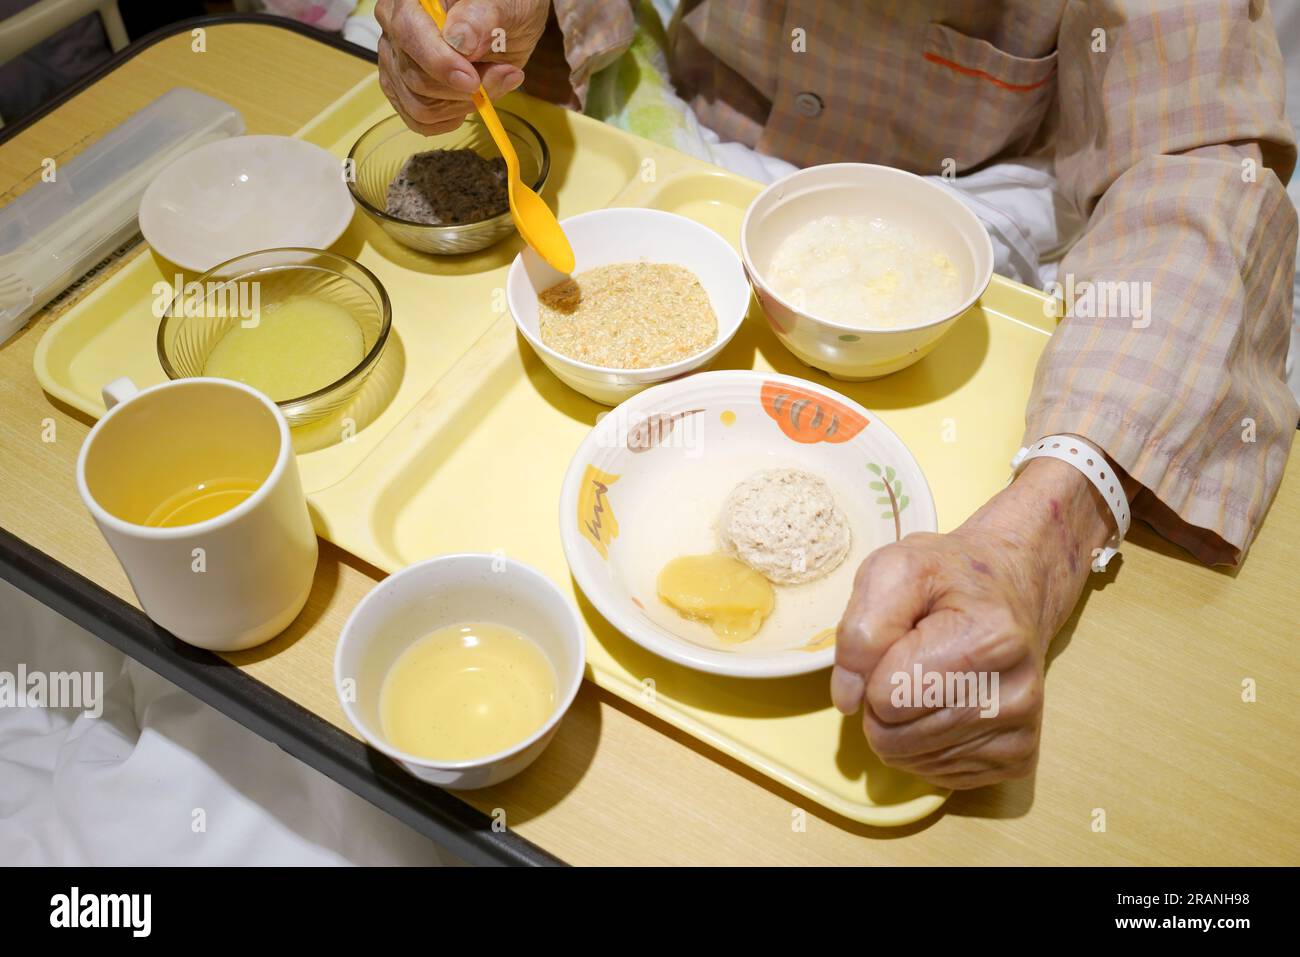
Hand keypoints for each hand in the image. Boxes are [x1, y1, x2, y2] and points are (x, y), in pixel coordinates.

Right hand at [376, 0, 549, 133]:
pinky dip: (450, 119)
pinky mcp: (403, 89)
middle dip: (462, 90)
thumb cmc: (501, 7)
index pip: (409, 33)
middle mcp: (393, 28)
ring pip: (419, 106)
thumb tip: (459, 40)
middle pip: (415, 78)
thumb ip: (480, 18)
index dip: (439, 63)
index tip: (472, 81)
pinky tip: (468, 102)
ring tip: (491, 83)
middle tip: (502, 74)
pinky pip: (419, 120)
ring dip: (462, 106)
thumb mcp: (502, 5)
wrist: (505, 25)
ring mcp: (395, 61)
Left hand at [831, 453, 1125, 788]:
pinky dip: (924, 744)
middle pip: (894, 737)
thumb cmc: (947, 577)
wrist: (1011, 589)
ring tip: (925, 679)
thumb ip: (860, 631)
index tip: (900, 638)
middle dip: (881, 701)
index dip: (872, 669)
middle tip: (908, 661)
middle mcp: (1015, 694)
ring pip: (910, 760)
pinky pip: (937, 775)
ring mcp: (1021, 731)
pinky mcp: (1018, 759)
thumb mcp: (891, 571)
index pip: (886, 696)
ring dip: (899, 725)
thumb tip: (848, 701)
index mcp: (989, 640)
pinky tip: (943, 703)